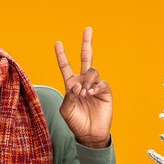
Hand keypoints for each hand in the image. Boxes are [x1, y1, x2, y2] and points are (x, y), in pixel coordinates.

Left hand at [55, 27, 112, 147]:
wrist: (90, 133)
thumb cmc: (76, 122)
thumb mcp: (66, 110)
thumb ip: (69, 96)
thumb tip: (77, 85)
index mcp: (71, 84)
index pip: (65, 66)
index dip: (61, 55)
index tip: (57, 43)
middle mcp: (83, 82)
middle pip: (86, 58)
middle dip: (87, 43)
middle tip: (88, 29)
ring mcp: (95, 85)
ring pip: (92, 71)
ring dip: (87, 80)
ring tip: (84, 93)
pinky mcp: (105, 91)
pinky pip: (101, 83)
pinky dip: (95, 87)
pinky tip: (91, 94)